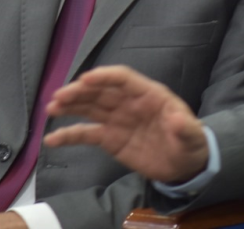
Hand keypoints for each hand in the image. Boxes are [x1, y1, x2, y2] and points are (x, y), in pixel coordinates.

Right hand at [44, 66, 208, 183]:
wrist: (185, 165)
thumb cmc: (190, 143)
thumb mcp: (192, 136)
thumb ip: (185, 127)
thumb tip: (178, 120)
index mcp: (149, 95)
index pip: (123, 79)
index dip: (104, 77)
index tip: (85, 80)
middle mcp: (129, 103)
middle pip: (101, 91)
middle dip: (79, 92)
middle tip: (59, 97)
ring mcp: (117, 120)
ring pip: (90, 107)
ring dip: (70, 106)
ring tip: (51, 108)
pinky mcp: (110, 139)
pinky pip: (86, 134)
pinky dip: (69, 135)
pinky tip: (52, 138)